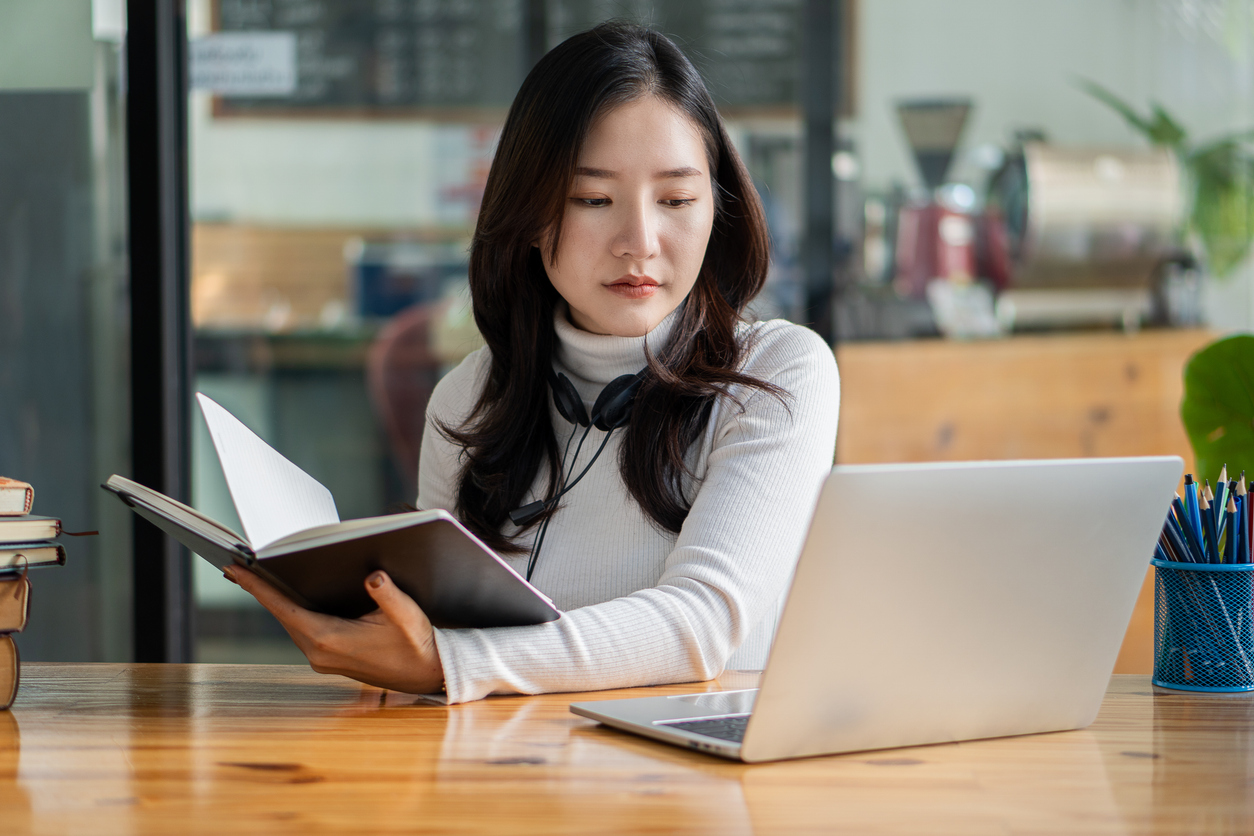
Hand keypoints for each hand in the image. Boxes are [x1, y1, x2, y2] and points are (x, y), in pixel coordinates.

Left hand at [223, 565, 443, 694]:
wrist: (427, 673)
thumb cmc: (417, 644)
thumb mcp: (407, 615)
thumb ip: (389, 595)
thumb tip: (372, 575)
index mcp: (330, 640)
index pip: (285, 609)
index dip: (259, 587)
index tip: (236, 569)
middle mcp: (319, 652)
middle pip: (282, 614)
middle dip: (261, 589)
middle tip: (238, 563)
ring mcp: (323, 658)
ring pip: (290, 622)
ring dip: (275, 600)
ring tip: (255, 575)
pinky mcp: (329, 658)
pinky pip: (301, 629)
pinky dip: (290, 610)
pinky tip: (288, 596)